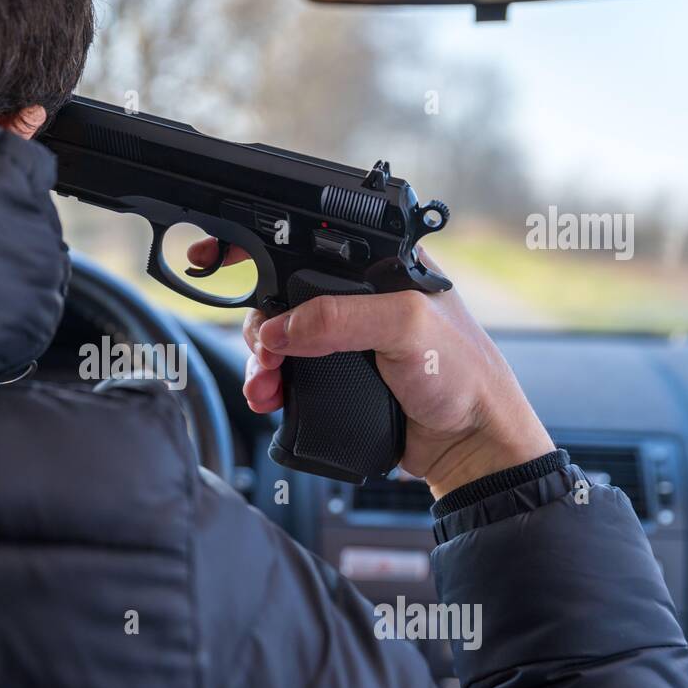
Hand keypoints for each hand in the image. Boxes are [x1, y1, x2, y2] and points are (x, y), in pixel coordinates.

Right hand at [187, 239, 554, 497]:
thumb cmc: (464, 377)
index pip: (309, 242)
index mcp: (382, 265)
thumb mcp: (406, 329)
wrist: (471, 445)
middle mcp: (362, 297)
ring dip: (261, 363)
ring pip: (280, 339)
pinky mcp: (339, 377)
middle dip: (261, 328)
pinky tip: (270, 399)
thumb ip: (339, 318)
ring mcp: (348, 339)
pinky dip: (271, 385)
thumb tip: (281, 328)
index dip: (260, 247)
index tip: (215, 257)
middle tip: (264, 357)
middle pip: (283, 297)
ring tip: (265, 388)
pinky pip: (289, 374)